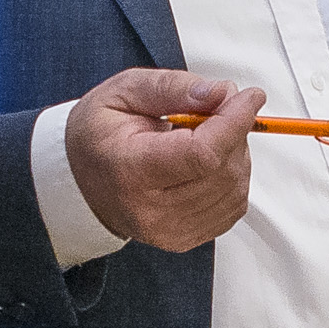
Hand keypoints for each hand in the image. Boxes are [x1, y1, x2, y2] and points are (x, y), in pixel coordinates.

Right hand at [66, 68, 259, 252]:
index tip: (249, 96)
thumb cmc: (99, 133)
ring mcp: (169, 231)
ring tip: (205, 135)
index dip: (234, 123)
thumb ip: (172, 88)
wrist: (79, 179)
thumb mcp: (124, 92)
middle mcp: (150, 210)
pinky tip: (207, 162)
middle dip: (234, 132)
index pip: (202, 154)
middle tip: (216, 109)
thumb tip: (221, 93)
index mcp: (130, 169)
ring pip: (234, 190)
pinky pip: (231, 208)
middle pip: (223, 171)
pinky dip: (231, 178)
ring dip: (235, 155)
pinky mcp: (184, 239)